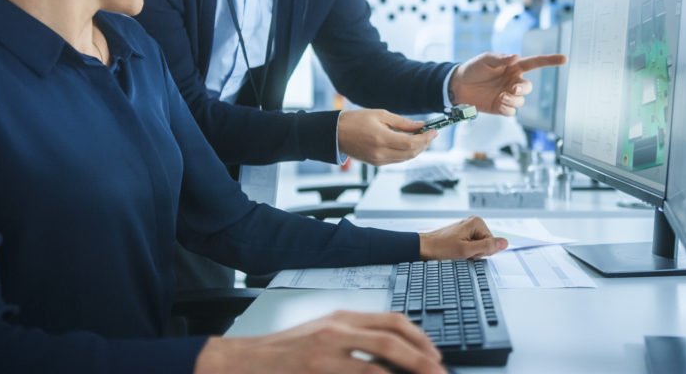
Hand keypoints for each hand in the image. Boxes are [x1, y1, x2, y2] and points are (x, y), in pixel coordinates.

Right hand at [194, 310, 444, 373]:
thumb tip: (391, 356)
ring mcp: (327, 350)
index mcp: (342, 317)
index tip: (435, 355)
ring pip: (381, 360)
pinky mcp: (317, 369)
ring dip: (409, 371)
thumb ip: (354, 340)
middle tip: (439, 372)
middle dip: (422, 356)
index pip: (392, 319)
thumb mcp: (322, 336)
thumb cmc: (284, 353)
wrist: (245, 361)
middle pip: (393, 336)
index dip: (419, 337)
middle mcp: (338, 328)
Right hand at [338, 109, 437, 166]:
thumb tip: (420, 125)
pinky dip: (407, 152)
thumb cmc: (355, 120)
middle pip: (411, 153)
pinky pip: (397, 160)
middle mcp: (381, 153)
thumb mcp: (380, 115)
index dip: (426, 139)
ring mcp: (378, 160)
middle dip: (424, 144)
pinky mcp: (376, 163)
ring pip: (406, 158)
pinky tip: (409, 142)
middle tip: (431, 133)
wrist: (335, 134)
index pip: (411, 143)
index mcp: (381, 139)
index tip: (434, 131)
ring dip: (417, 149)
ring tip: (422, 137)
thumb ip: (402, 122)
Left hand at [419, 216, 508, 259]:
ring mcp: (468, 229)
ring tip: (456, 252)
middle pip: (486, 245)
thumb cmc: (441, 249)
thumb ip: (487, 246)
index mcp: (477, 222)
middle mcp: (473, 223)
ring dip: (469, 254)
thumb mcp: (466, 251)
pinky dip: (465, 253)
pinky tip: (455, 252)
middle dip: (475, 253)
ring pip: (478, 248)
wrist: (423, 248)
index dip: (481, 252)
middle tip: (461, 253)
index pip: (492, 243)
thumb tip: (505, 243)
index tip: (467, 251)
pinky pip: (471, 247)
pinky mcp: (462, 235)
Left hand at [449, 52, 566, 115]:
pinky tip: (498, 103)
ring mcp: (507, 94)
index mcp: (513, 67)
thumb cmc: (473, 69)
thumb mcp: (485, 60)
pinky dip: (507, 108)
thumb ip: (501, 59)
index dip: (550, 61)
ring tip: (501, 96)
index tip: (564, 59)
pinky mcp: (501, 106)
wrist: (458, 85)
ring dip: (513, 100)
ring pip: (521, 101)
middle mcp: (513, 81)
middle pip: (528, 87)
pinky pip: (511, 111)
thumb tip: (516, 57)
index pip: (535, 63)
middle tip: (512, 88)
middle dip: (523, 89)